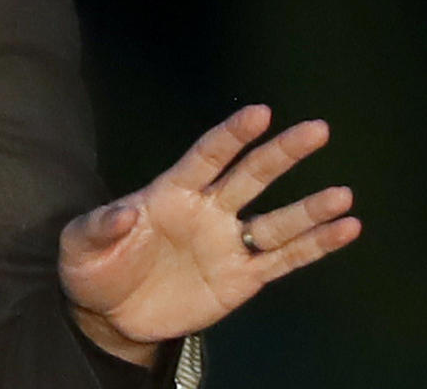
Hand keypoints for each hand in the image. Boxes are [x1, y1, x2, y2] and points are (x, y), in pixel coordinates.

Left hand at [59, 104, 359, 363]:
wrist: (109, 314)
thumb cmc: (93, 267)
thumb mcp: (80, 245)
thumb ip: (101, 226)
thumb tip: (128, 211)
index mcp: (169, 193)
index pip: (206, 156)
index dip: (231, 135)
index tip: (260, 112)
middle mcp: (206, 211)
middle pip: (250, 176)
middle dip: (282, 153)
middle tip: (317, 130)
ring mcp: (226, 244)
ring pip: (276, 221)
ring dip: (310, 209)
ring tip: (344, 195)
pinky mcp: (241, 279)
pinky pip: (283, 260)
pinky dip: (315, 246)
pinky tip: (346, 229)